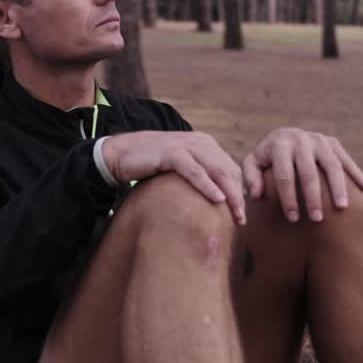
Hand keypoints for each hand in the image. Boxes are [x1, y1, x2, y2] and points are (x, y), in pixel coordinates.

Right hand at [101, 131, 247, 224]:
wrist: (119, 154)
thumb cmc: (149, 165)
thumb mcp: (179, 167)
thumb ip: (197, 175)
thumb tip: (215, 200)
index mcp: (205, 144)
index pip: (231, 169)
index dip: (240, 191)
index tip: (242, 214)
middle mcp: (199, 142)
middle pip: (229, 170)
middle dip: (239, 197)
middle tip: (243, 220)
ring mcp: (186, 145)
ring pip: (217, 171)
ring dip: (230, 194)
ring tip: (236, 214)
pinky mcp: (172, 152)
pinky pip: (195, 171)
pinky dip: (208, 185)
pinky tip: (218, 200)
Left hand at [241, 128, 362, 221]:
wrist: (283, 136)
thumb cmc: (266, 159)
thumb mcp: (253, 165)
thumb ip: (251, 178)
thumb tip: (256, 194)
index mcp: (279, 144)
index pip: (284, 175)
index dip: (288, 198)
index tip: (293, 219)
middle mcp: (301, 139)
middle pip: (309, 172)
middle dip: (313, 197)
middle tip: (317, 220)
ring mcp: (319, 140)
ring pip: (332, 165)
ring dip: (338, 187)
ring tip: (342, 208)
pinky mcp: (332, 143)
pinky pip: (346, 160)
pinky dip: (357, 174)